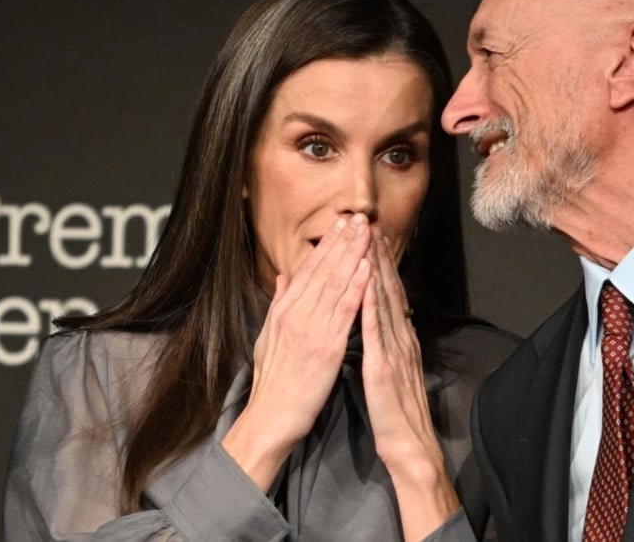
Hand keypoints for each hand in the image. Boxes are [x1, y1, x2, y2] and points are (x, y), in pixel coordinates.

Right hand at [222, 214, 372, 490]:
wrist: (271, 416)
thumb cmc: (273, 382)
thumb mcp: (267, 337)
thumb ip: (278, 306)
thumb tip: (283, 279)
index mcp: (284, 311)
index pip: (308, 270)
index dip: (326, 245)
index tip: (340, 224)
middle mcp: (296, 314)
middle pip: (323, 270)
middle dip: (343, 241)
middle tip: (359, 217)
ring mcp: (311, 328)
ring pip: (335, 283)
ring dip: (353, 254)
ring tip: (366, 232)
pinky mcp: (326, 346)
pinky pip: (344, 311)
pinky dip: (356, 287)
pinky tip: (367, 268)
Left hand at [361, 230, 459, 539]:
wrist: (409, 444)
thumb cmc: (395, 411)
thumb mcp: (389, 367)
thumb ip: (383, 341)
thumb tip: (376, 318)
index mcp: (398, 337)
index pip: (387, 293)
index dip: (378, 262)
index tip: (369, 235)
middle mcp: (400, 337)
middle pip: (387, 289)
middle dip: (376, 255)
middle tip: (368, 224)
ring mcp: (394, 349)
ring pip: (383, 302)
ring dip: (375, 270)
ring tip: (367, 241)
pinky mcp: (385, 366)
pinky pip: (376, 332)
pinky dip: (371, 306)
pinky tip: (364, 286)